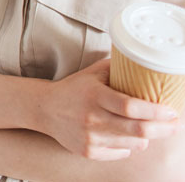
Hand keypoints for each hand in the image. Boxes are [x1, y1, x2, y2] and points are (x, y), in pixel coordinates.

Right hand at [40, 58, 179, 159]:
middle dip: (163, 129)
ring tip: (148, 128)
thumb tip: (145, 63)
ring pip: (134, 145)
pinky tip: (125, 136)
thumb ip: (117, 68)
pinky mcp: (88, 152)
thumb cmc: (74, 89)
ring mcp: (90, 137)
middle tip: (175, 124)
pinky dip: (129, 146)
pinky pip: (122, 153)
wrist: (45, 109)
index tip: (172, 111)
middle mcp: (92, 118)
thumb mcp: (92, 73)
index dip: (155, 111)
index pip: (130, 107)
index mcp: (95, 95)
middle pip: (138, 130)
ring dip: (146, 137)